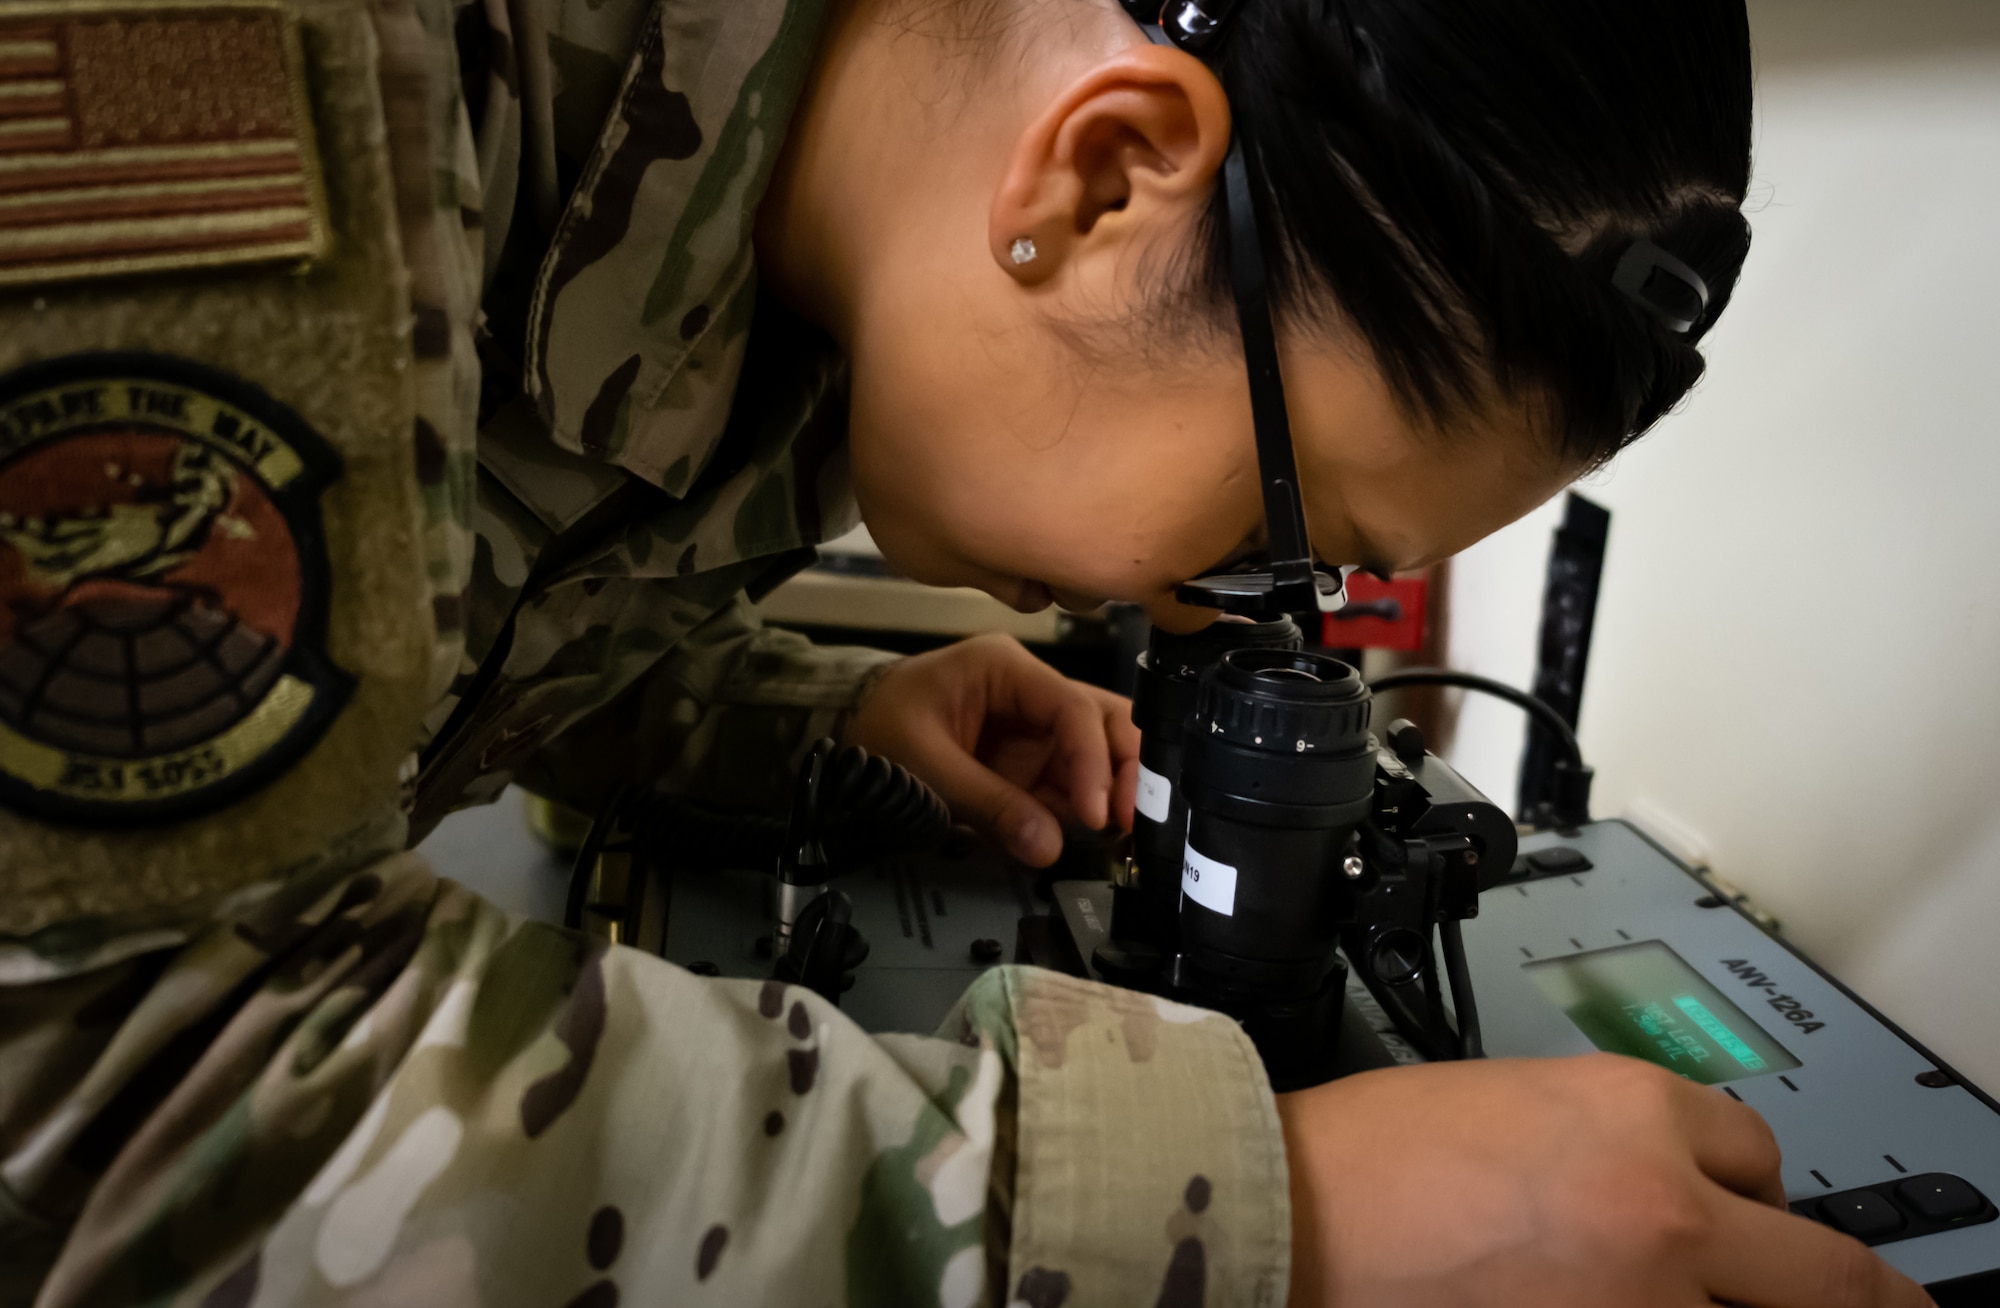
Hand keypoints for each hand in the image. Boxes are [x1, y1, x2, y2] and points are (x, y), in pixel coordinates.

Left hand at [841, 633, 1138, 864]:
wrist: (847, 738)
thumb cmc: (879, 731)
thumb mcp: (925, 765)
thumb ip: (988, 804)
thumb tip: (1048, 848)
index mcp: (1006, 669)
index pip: (1072, 709)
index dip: (1094, 762)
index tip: (1096, 814)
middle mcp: (1033, 693)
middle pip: (1104, 721)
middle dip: (1124, 769)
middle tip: (1131, 821)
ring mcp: (1037, 730)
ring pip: (1100, 753)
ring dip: (1114, 792)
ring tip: (1121, 835)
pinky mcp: (1032, 764)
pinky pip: (1072, 785)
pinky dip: (1087, 810)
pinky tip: (1097, 836)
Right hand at [1279, 1054, 1935, 1307]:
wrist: (1291, 1209)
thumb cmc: (1366, 1152)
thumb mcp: (1516, 1105)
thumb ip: (1615, 1145)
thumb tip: (1675, 1197)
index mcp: (1635, 1109)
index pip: (1760, 1155)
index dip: (1755, 1194)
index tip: (1759, 1221)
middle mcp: (1665, 1203)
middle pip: (1828, 1274)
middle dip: (1859, 1300)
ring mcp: (1645, 1302)